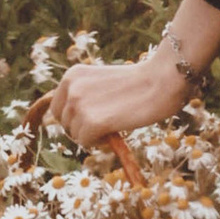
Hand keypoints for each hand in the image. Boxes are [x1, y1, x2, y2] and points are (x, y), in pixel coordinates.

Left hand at [51, 48, 184, 149]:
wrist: (162, 80)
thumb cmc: (139, 82)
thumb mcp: (102, 82)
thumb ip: (85, 95)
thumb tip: (71, 121)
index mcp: (72, 75)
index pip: (57, 108)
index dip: (75, 117)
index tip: (94, 116)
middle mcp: (71, 88)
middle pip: (64, 123)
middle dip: (82, 127)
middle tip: (108, 120)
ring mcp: (79, 105)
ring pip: (75, 135)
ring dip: (93, 134)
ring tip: (115, 122)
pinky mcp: (91, 122)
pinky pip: (86, 143)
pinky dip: (100, 142)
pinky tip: (116, 129)